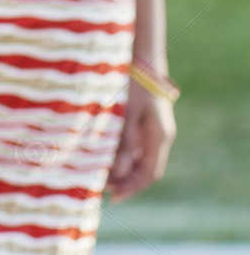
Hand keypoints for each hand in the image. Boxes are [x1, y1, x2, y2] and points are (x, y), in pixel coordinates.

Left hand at [106, 77, 175, 202]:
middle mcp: (158, 135)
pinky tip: (101, 155)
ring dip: (119, 167)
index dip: (131, 188)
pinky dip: (118, 153)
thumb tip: (120, 172)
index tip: (112, 198)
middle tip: (98, 188)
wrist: (138, 56)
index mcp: (159, 136)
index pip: (149, 173)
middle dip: (122, 181)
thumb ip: (124, 142)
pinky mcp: (142, 120)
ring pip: (137, 156)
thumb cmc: (130, 82)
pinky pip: (133, 144)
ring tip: (95, 174)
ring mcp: (151, 128)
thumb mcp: (125, 113)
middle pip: (143, 168)